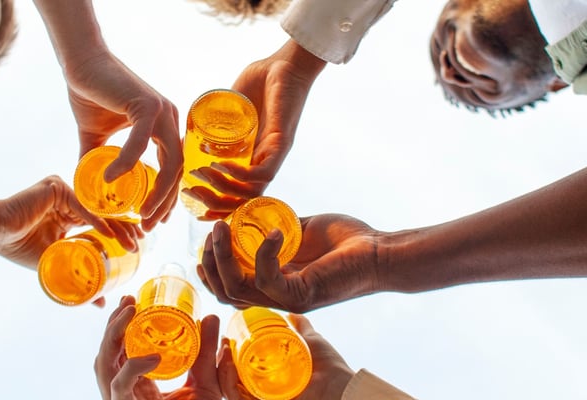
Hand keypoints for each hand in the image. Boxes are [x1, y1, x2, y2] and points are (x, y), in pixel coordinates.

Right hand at [0, 176, 141, 268]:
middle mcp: (67, 200)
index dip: (118, 234)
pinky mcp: (56, 187)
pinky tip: (111, 235)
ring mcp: (63, 191)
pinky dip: (97, 221)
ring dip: (117, 227)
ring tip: (133, 243)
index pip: (99, 223)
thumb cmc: (18, 247)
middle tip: (141, 245)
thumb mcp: (56, 264)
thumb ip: (78, 277)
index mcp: (66, 214)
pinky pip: (81, 207)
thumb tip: (100, 303)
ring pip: (96, 210)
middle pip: (102, 214)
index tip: (135, 248)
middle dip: (124, 229)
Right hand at [65, 52, 180, 230]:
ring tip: (138, 213)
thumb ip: (97, 161)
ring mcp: (162, 111)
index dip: (167, 198)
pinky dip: (127, 163)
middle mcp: (169, 119)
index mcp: (163, 126)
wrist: (81, 65)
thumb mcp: (95, 137)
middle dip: (165, 203)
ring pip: (170, 162)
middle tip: (148, 226)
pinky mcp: (147, 104)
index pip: (175, 169)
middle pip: (178, 171)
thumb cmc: (90, 95)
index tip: (154, 220)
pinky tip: (112, 179)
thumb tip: (89, 188)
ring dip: (157, 192)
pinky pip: (141, 142)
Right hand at [95, 296, 222, 399]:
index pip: (119, 351)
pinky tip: (152, 356)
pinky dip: (133, 368)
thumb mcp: (207, 382)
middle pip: (105, 354)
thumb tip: (209, 316)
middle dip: (112, 325)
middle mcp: (125, 393)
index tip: (132, 300)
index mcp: (137, 385)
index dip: (120, 325)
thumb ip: (205, 352)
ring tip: (130, 313)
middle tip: (128, 301)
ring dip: (113, 336)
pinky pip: (121, 387)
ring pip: (104, 366)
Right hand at [183, 39, 325, 219]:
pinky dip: (240, 175)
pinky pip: (263, 172)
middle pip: (242, 199)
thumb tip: (185, 136)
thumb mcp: (230, 109)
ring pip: (251, 190)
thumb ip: (212, 123)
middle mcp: (265, 161)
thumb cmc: (260, 81)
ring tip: (200, 174)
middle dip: (214, 203)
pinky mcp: (282, 145)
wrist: (283, 63)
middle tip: (190, 192)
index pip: (237, 194)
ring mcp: (275, 155)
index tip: (191, 202)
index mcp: (253, 157)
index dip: (216, 204)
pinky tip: (220, 166)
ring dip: (222, 187)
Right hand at [197, 214, 379, 312]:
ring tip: (222, 228)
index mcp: (276, 283)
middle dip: (210, 263)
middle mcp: (278, 296)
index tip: (206, 239)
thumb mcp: (302, 229)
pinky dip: (263, 252)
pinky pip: (266, 278)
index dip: (212, 268)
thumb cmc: (349, 240)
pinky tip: (274, 231)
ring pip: (237, 289)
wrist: (380, 252)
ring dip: (223, 256)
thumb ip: (276, 227)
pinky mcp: (301, 295)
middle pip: (226, 292)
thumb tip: (250, 212)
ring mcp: (288, 299)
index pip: (230, 287)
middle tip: (211, 233)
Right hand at [217, 314, 355, 399]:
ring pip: (229, 388)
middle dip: (218, 361)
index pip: (238, 370)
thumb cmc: (330, 370)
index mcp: (267, 379)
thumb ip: (301, 329)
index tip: (225, 337)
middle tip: (222, 342)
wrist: (343, 386)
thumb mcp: (310, 342)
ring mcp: (260, 399)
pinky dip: (228, 383)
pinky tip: (228, 365)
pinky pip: (237, 399)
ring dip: (221, 369)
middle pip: (229, 378)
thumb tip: (292, 313)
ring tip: (224, 349)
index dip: (226, 356)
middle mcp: (261, 392)